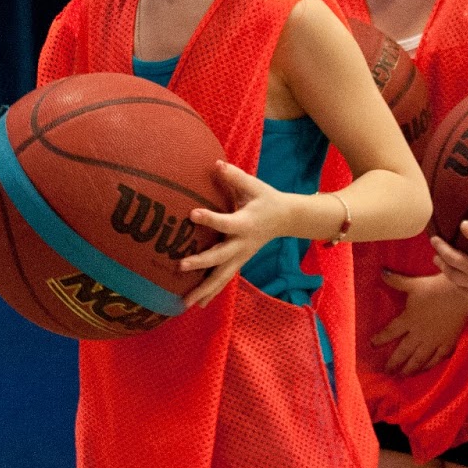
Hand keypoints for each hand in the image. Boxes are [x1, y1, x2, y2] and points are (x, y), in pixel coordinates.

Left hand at [177, 161, 289, 309]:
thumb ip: (234, 176)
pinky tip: (197, 304)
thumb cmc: (266, 199)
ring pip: (221, 277)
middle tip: (180, 266)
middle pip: (220, 258)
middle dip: (201, 263)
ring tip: (185, 303)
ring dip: (204, 290)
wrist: (286, 218)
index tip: (191, 214)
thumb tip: (215, 163)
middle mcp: (242, 244)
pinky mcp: (238, 262)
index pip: (225, 222)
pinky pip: (224, 280)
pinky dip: (211, 292)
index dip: (209, 218)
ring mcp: (241, 256)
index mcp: (245, 223)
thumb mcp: (254, 185)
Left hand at [370, 270, 467, 374]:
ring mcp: (434, 341)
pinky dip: (430, 365)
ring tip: (403, 375)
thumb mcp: (413, 284)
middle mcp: (419, 334)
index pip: (390, 332)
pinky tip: (426, 369)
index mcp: (408, 319)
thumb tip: (381, 272)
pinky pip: (437, 358)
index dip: (380, 339)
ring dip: (410, 368)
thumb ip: (396, 281)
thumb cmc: (434, 288)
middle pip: (404, 352)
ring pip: (419, 359)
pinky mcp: (448, 343)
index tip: (372, 344)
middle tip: (387, 371)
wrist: (459, 294)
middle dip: (394, 362)